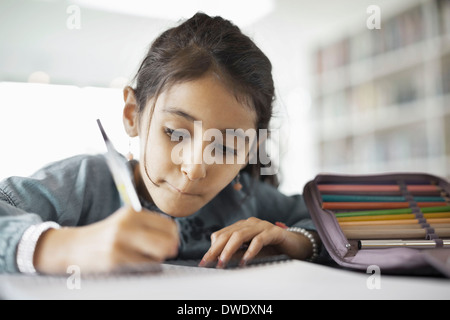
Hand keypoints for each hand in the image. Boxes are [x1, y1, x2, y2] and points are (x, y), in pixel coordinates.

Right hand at [34, 207, 178, 273]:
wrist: (73, 247)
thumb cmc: (106, 236)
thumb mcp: (126, 223)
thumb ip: (150, 227)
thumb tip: (175, 241)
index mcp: (133, 213)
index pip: (169, 225)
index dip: (174, 237)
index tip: (170, 242)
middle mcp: (127, 225)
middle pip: (167, 241)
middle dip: (169, 249)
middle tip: (162, 253)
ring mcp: (120, 242)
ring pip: (157, 256)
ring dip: (156, 260)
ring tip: (143, 257)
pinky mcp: (114, 260)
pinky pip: (143, 267)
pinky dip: (143, 268)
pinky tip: (132, 264)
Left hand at [199, 217, 313, 267]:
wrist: (297, 246)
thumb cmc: (272, 249)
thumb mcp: (251, 253)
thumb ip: (237, 254)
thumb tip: (220, 261)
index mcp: (242, 226)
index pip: (221, 234)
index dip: (212, 248)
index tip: (204, 261)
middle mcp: (250, 223)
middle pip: (228, 234)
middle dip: (216, 249)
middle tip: (208, 262)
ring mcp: (262, 225)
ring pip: (240, 235)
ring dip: (229, 250)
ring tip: (223, 262)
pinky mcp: (274, 232)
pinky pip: (259, 239)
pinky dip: (250, 250)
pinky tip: (245, 260)